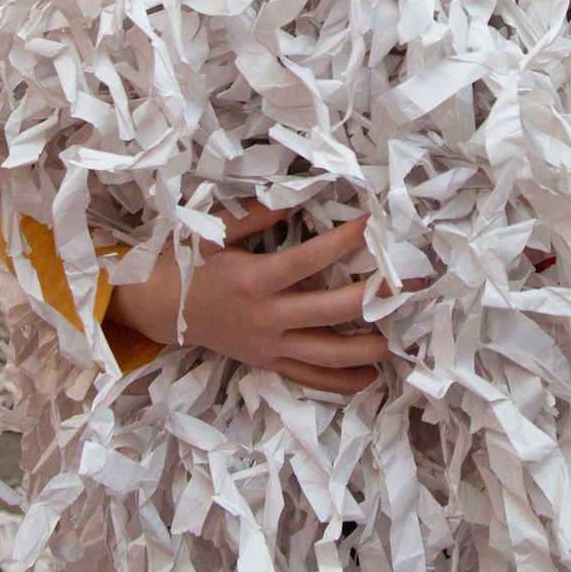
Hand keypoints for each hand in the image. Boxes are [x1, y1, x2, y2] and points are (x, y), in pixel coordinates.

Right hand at [108, 204, 393, 393]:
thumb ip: (257, 213)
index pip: (312, 259)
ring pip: (330, 353)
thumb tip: (297, 191)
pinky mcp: (268, 363)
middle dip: (377, 296)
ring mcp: (269, 345)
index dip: (346, 242)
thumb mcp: (215, 232)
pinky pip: (311, 379)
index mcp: (254, 279)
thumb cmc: (186, 264)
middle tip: (413, 283)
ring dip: (370, 345)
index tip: (376, 226)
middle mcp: (266, 317)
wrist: (157, 309)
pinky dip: (344, 381)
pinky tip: (373, 375)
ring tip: (402, 335)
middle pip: (334, 310)